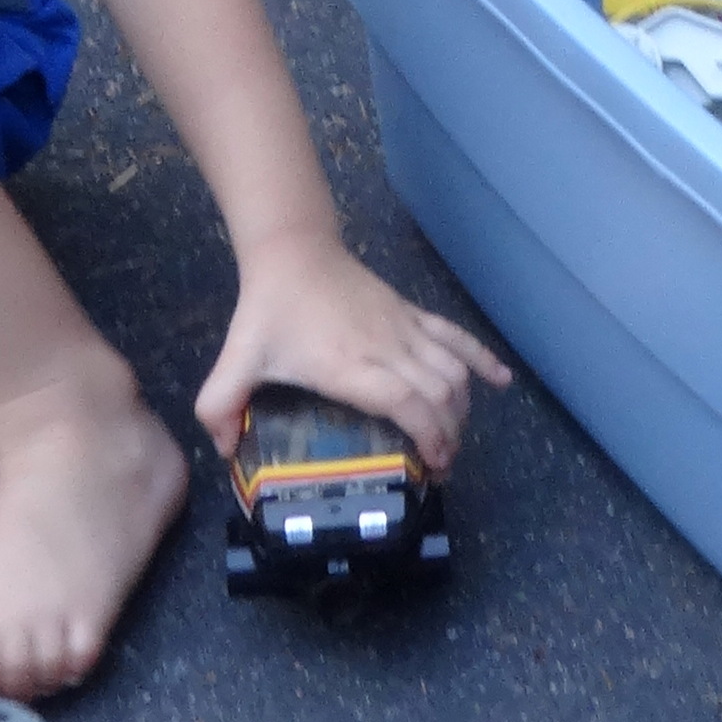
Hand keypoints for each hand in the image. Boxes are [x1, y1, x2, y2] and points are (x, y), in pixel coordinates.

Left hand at [193, 233, 511, 469]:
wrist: (294, 252)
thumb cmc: (269, 310)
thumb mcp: (237, 360)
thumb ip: (220, 406)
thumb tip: (225, 452)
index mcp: (351, 366)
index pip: (409, 404)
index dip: (430, 439)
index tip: (431, 469)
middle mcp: (388, 348)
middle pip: (440, 395)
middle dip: (448, 438)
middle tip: (438, 469)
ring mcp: (405, 328)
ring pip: (454, 370)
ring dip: (462, 409)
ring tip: (452, 441)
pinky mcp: (412, 314)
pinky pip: (457, 337)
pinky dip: (483, 360)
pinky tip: (501, 382)